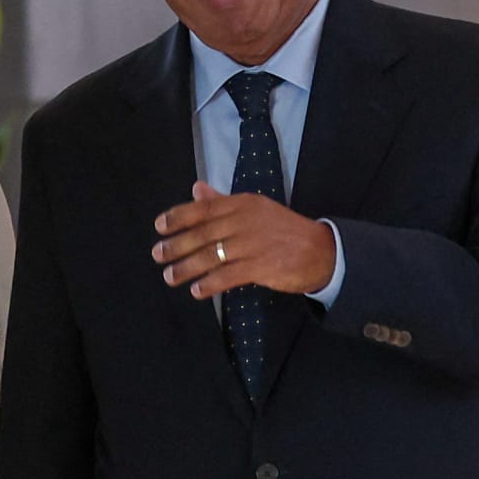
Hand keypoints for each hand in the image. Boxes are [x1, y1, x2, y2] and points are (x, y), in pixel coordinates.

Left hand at [153, 181, 335, 299]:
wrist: (321, 251)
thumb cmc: (282, 230)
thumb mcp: (255, 209)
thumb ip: (223, 200)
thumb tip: (196, 188)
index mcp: (243, 203)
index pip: (204, 208)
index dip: (179, 216)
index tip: (159, 226)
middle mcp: (246, 221)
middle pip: (203, 233)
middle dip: (176, 245)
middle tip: (157, 254)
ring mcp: (254, 244)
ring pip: (211, 255)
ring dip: (187, 267)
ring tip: (169, 276)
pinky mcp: (262, 266)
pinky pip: (228, 275)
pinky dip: (210, 283)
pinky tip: (196, 290)